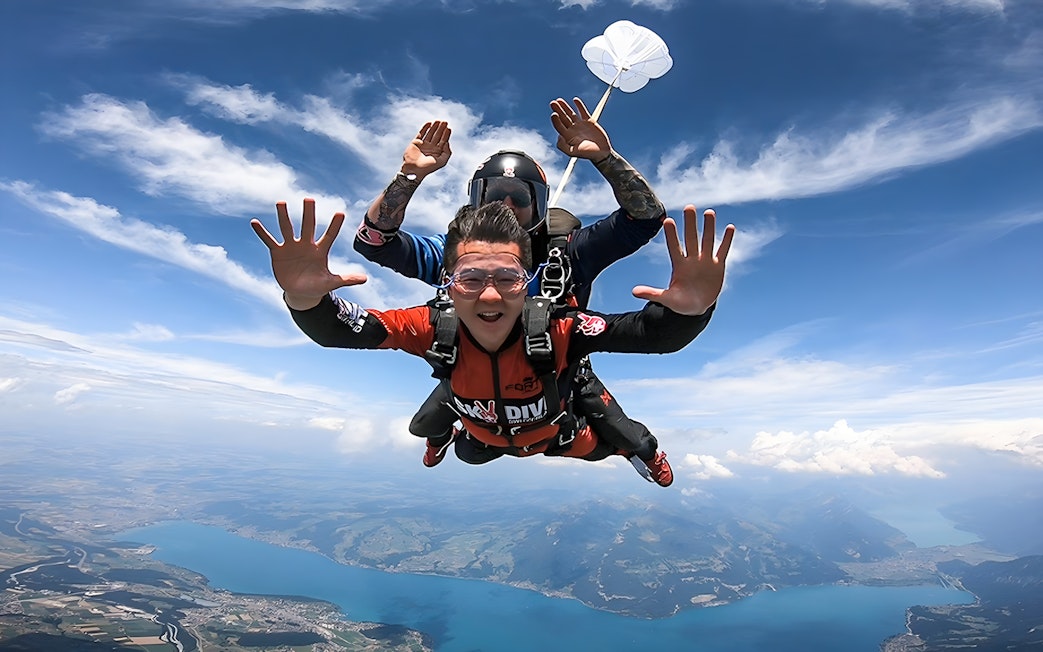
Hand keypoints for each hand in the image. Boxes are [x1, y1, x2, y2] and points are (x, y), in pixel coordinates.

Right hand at [251, 199, 367, 309]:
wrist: (301, 292)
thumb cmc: (318, 285)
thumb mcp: (332, 283)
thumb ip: (347, 279)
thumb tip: (366, 278)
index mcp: (320, 251)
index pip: (329, 236)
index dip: (334, 226)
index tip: (340, 213)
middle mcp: (306, 245)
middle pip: (308, 226)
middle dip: (308, 214)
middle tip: (309, 199)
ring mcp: (291, 247)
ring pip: (288, 229)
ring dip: (284, 217)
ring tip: (281, 202)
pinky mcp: (278, 253)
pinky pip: (269, 240)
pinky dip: (262, 233)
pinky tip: (255, 222)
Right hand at [401, 120, 451, 178]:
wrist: (414, 169)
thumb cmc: (428, 168)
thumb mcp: (442, 161)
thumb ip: (447, 152)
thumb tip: (447, 142)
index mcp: (437, 152)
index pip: (443, 141)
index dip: (446, 134)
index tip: (449, 128)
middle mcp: (431, 147)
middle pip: (437, 135)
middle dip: (441, 129)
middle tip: (445, 122)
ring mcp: (423, 144)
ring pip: (430, 133)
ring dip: (434, 127)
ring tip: (438, 121)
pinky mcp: (416, 142)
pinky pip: (421, 133)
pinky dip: (425, 128)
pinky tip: (429, 123)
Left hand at [550, 97, 610, 160]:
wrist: (602, 153)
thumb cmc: (588, 154)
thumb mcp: (573, 152)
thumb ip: (563, 146)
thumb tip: (558, 137)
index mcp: (568, 136)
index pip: (559, 125)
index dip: (555, 119)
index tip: (554, 113)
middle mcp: (573, 130)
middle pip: (563, 118)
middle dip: (557, 110)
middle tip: (552, 103)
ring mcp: (581, 125)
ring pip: (571, 113)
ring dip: (565, 107)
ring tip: (559, 100)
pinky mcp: (589, 121)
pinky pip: (583, 112)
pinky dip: (579, 105)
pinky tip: (575, 100)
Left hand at [632, 205, 735, 315]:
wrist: (696, 308)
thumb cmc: (680, 303)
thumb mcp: (666, 299)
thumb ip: (652, 294)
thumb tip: (633, 292)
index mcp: (679, 266)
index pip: (674, 247)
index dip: (671, 235)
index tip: (667, 220)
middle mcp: (692, 260)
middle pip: (691, 238)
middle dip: (690, 224)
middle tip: (689, 207)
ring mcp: (705, 262)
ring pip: (707, 241)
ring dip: (709, 227)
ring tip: (709, 212)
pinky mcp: (717, 266)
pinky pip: (722, 251)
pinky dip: (726, 240)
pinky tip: (730, 227)